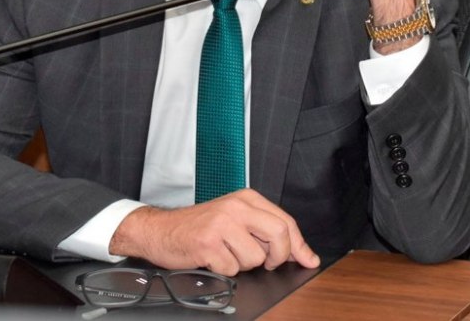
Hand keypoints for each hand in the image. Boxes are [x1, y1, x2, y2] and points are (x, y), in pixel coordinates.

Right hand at [109, 189, 319, 275]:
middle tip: (266, 262)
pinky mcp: (208, 243)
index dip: (299, 245)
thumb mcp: (235, 219)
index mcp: (246, 199)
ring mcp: (221, 224)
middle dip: (278, 256)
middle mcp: (236, 207)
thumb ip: (268, 232)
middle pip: (279, 234)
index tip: (308, 260)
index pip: (286, 221)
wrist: (160, 230)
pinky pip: (232, 269)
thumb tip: (304, 255)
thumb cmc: (199, 226)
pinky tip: (212, 258)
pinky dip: (224, 270)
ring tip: (226, 253)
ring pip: (256, 258)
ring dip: (243, 264)